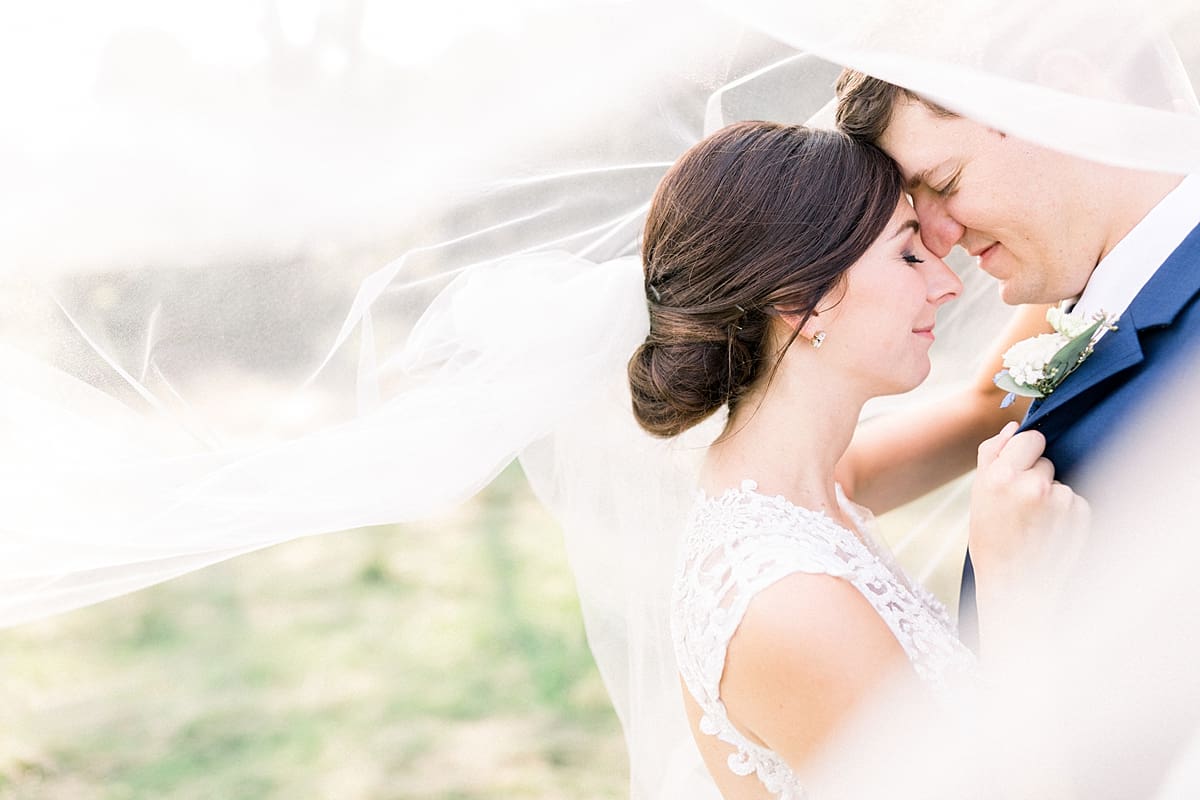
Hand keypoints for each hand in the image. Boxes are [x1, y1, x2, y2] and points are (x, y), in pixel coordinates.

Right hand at [969, 421, 1089, 595]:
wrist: (1015, 585)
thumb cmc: (991, 540)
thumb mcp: (978, 495)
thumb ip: (992, 455)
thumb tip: (1012, 426)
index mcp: (1001, 475)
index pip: (1029, 438)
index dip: (1025, 451)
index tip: (1019, 469)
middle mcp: (1032, 484)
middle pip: (1045, 460)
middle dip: (1036, 475)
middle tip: (1022, 505)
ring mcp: (1060, 499)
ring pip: (1059, 481)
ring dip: (1051, 495)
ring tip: (1035, 523)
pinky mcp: (1081, 514)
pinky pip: (1075, 500)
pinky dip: (1066, 512)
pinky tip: (1051, 532)